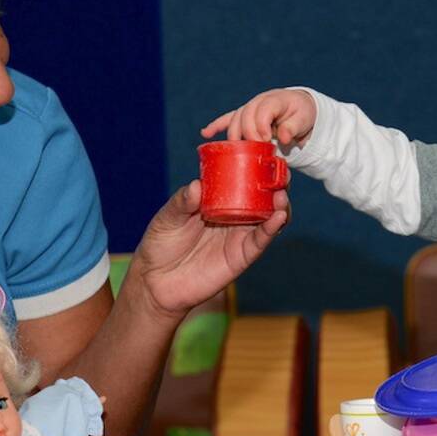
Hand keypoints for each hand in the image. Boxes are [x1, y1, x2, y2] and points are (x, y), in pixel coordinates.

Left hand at [132, 180, 287, 317]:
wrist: (156, 281)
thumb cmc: (160, 244)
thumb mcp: (167, 217)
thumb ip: (181, 202)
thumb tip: (197, 186)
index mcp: (217, 200)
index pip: (240, 180)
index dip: (255, 167)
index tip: (265, 153)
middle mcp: (233, 215)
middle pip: (261, 197)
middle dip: (275, 184)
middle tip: (281, 173)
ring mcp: (239, 235)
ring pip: (268, 217)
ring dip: (279, 205)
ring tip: (280, 194)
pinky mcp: (242, 256)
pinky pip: (261, 240)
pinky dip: (273, 227)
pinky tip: (278, 216)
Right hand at [201, 89, 317, 149]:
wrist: (299, 109)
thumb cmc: (302, 115)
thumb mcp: (304, 119)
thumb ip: (294, 127)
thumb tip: (283, 138)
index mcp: (275, 100)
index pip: (263, 109)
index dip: (262, 125)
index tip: (267, 140)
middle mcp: (259, 101)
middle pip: (246, 115)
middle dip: (248, 133)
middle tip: (256, 149)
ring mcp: (249, 107)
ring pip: (235, 119)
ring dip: (234, 135)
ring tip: (236, 149)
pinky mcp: (243, 115)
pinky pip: (227, 119)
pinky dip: (216, 125)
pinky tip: (205, 134)